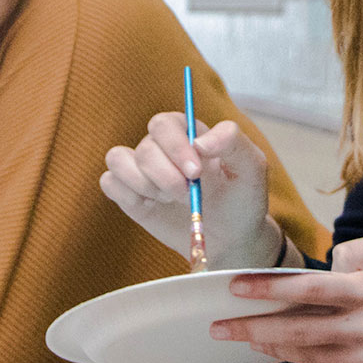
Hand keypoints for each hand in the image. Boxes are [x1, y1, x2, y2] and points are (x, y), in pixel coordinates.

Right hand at [100, 113, 284, 268]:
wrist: (232, 239)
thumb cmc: (242, 198)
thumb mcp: (252, 167)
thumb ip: (232, 141)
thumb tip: (199, 142)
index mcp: (186, 133)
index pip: (163, 124)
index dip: (174, 146)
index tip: (195, 172)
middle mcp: (160, 148)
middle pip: (144, 148)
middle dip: (165, 175)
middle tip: (187, 194)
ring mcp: (142, 171)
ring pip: (118, 159)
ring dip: (145, 184)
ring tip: (171, 200)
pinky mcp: (130, 195)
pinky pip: (109, 182)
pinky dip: (127, 194)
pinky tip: (152, 206)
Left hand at [213, 231, 362, 362]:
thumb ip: (355, 250)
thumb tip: (325, 267)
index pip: (307, 290)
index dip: (267, 289)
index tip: (235, 288)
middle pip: (297, 329)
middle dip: (252, 327)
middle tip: (219, 326)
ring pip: (307, 353)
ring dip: (270, 345)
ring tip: (241, 337)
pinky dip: (301, 356)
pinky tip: (279, 347)